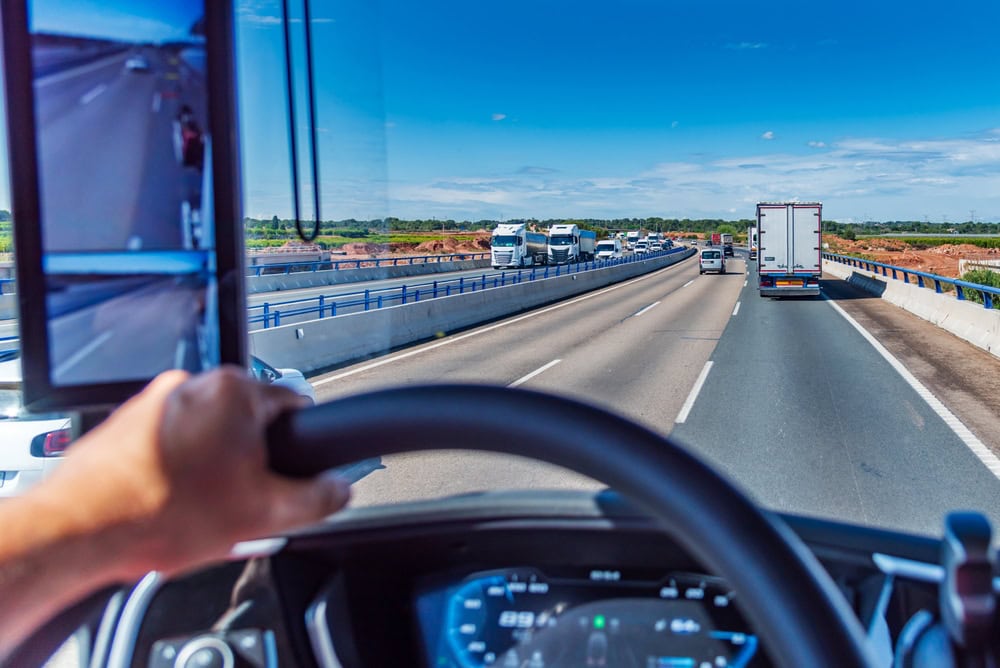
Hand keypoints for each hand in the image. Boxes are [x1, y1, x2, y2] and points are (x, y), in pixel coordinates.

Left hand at [40, 366, 349, 578]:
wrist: (80, 530)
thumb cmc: (160, 512)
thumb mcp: (264, 514)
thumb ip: (317, 498)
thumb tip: (339, 488)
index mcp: (233, 391)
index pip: (295, 404)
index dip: (302, 445)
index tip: (290, 471)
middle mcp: (192, 384)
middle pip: (246, 425)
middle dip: (247, 464)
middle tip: (236, 503)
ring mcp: (153, 401)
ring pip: (205, 436)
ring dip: (209, 469)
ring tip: (195, 510)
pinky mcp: (124, 424)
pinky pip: (168, 444)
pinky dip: (173, 471)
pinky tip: (167, 506)